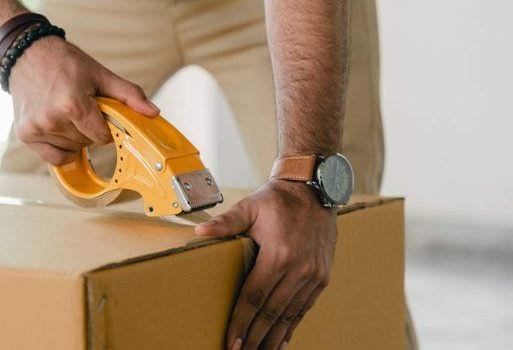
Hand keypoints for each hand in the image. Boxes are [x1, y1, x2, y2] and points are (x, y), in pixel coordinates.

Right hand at [8, 36, 158, 164]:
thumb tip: (152, 112)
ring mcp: (37, 128)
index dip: (106, 127)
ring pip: (71, 149)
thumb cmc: (63, 62)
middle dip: (89, 129)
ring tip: (66, 112)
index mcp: (72, 104)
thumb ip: (128, 95)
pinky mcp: (26, 134)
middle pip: (86, 143)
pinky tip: (59, 130)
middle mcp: (52, 119)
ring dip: (74, 136)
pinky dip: (61, 149)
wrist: (26, 54)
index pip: (102, 137)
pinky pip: (53, 158)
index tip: (99, 113)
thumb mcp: (100, 74)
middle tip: (80, 107)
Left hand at [195, 179, 336, 349]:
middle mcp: (299, 269)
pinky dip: (292, 326)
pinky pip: (304, 308)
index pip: (254, 297)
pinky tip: (281, 341)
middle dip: (254, 337)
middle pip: (271, 312)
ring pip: (289, 314)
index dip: (241, 322)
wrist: (314, 189)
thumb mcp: (250, 207)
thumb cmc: (278, 199)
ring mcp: (313, 275)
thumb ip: (227, 222)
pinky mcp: (322, 277)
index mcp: (278, 254)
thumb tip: (200, 231)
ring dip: (273, 338)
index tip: (231, 341)